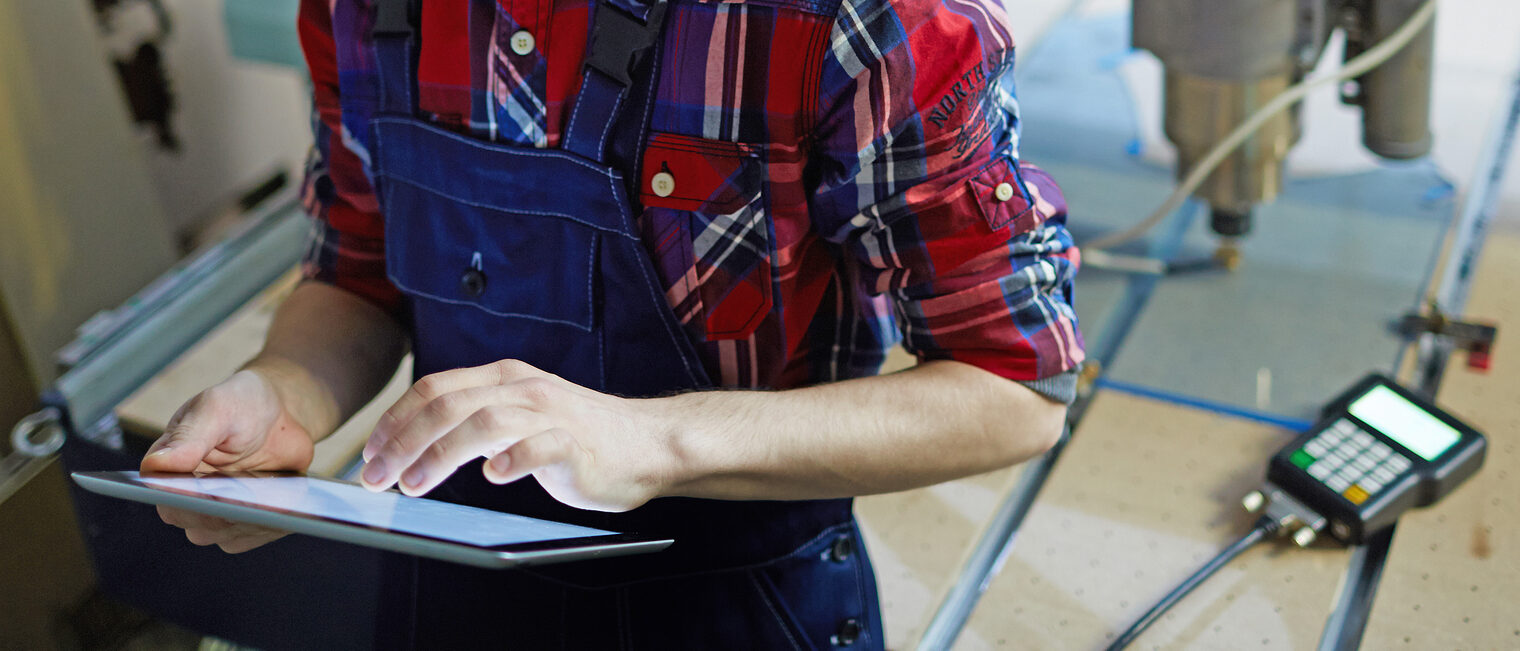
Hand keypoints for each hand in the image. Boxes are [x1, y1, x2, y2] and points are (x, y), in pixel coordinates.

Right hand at [141, 368, 315, 552]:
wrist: (283, 411)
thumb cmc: (242, 404)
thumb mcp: (215, 408)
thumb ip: (188, 436)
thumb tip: (156, 464)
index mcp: (170, 468)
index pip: (167, 501)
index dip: (187, 505)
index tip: (212, 497)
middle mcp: (190, 495)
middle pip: (197, 526)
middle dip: (223, 517)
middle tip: (247, 500)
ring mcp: (219, 510)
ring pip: (225, 537)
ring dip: (247, 524)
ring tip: (269, 502)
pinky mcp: (247, 518)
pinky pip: (252, 536)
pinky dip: (267, 527)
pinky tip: (282, 509)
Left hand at [360, 360, 675, 511]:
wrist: (646, 444)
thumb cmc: (578, 438)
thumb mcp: (519, 417)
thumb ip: (474, 423)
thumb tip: (412, 451)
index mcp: (503, 378)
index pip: (433, 389)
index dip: (394, 421)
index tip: (368, 455)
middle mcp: (523, 389)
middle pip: (448, 405)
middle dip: (403, 442)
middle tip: (376, 478)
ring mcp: (550, 414)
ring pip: (484, 422)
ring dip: (441, 454)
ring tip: (414, 486)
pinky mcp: (576, 444)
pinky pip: (540, 446)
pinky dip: (512, 459)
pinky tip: (494, 477)